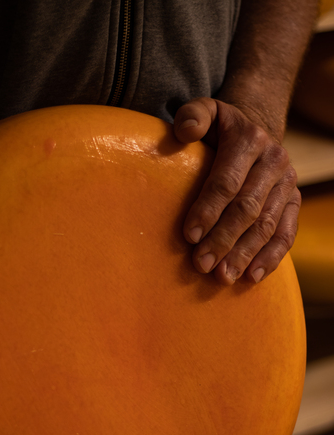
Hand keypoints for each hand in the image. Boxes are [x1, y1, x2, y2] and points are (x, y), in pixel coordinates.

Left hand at [174, 97, 299, 284]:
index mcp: (249, 140)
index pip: (227, 181)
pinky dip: (270, 259)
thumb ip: (193, 116)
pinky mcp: (294, 203)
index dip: (208, 209)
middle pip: (247, 208)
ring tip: (223, 277)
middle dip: (224, 239)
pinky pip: (286, 235)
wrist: (257, 132)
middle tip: (202, 264)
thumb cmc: (220, 130)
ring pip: (266, 226)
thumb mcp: (207, 112)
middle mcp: (274, 161)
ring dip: (244, 254)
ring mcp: (287, 185)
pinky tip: (251, 277)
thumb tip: (184, 132)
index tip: (190, 236)